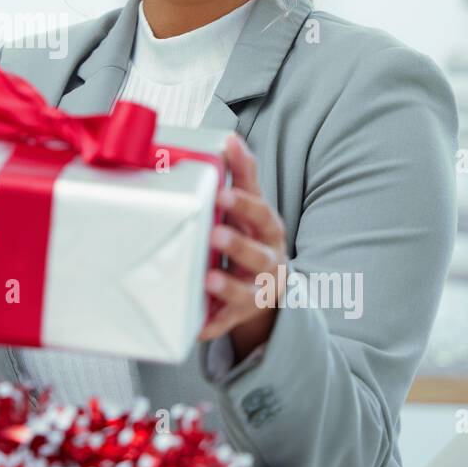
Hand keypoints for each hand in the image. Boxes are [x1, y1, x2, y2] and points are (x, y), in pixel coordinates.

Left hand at [197, 132, 287, 357]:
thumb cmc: (252, 236)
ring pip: (246, 291)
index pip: (259, 210)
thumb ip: (242, 175)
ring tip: (209, 279)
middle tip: (215, 233)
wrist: (269, 288)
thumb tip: (229, 138)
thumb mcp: (251, 206)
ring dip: (228, 286)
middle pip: (258, 252)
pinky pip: (227, 324)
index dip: (243, 200)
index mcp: (267, 228)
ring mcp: (257, 290)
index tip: (223, 190)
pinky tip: (198, 328)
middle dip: (238, 243)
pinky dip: (213, 326)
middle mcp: (268, 260)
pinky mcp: (242, 315)